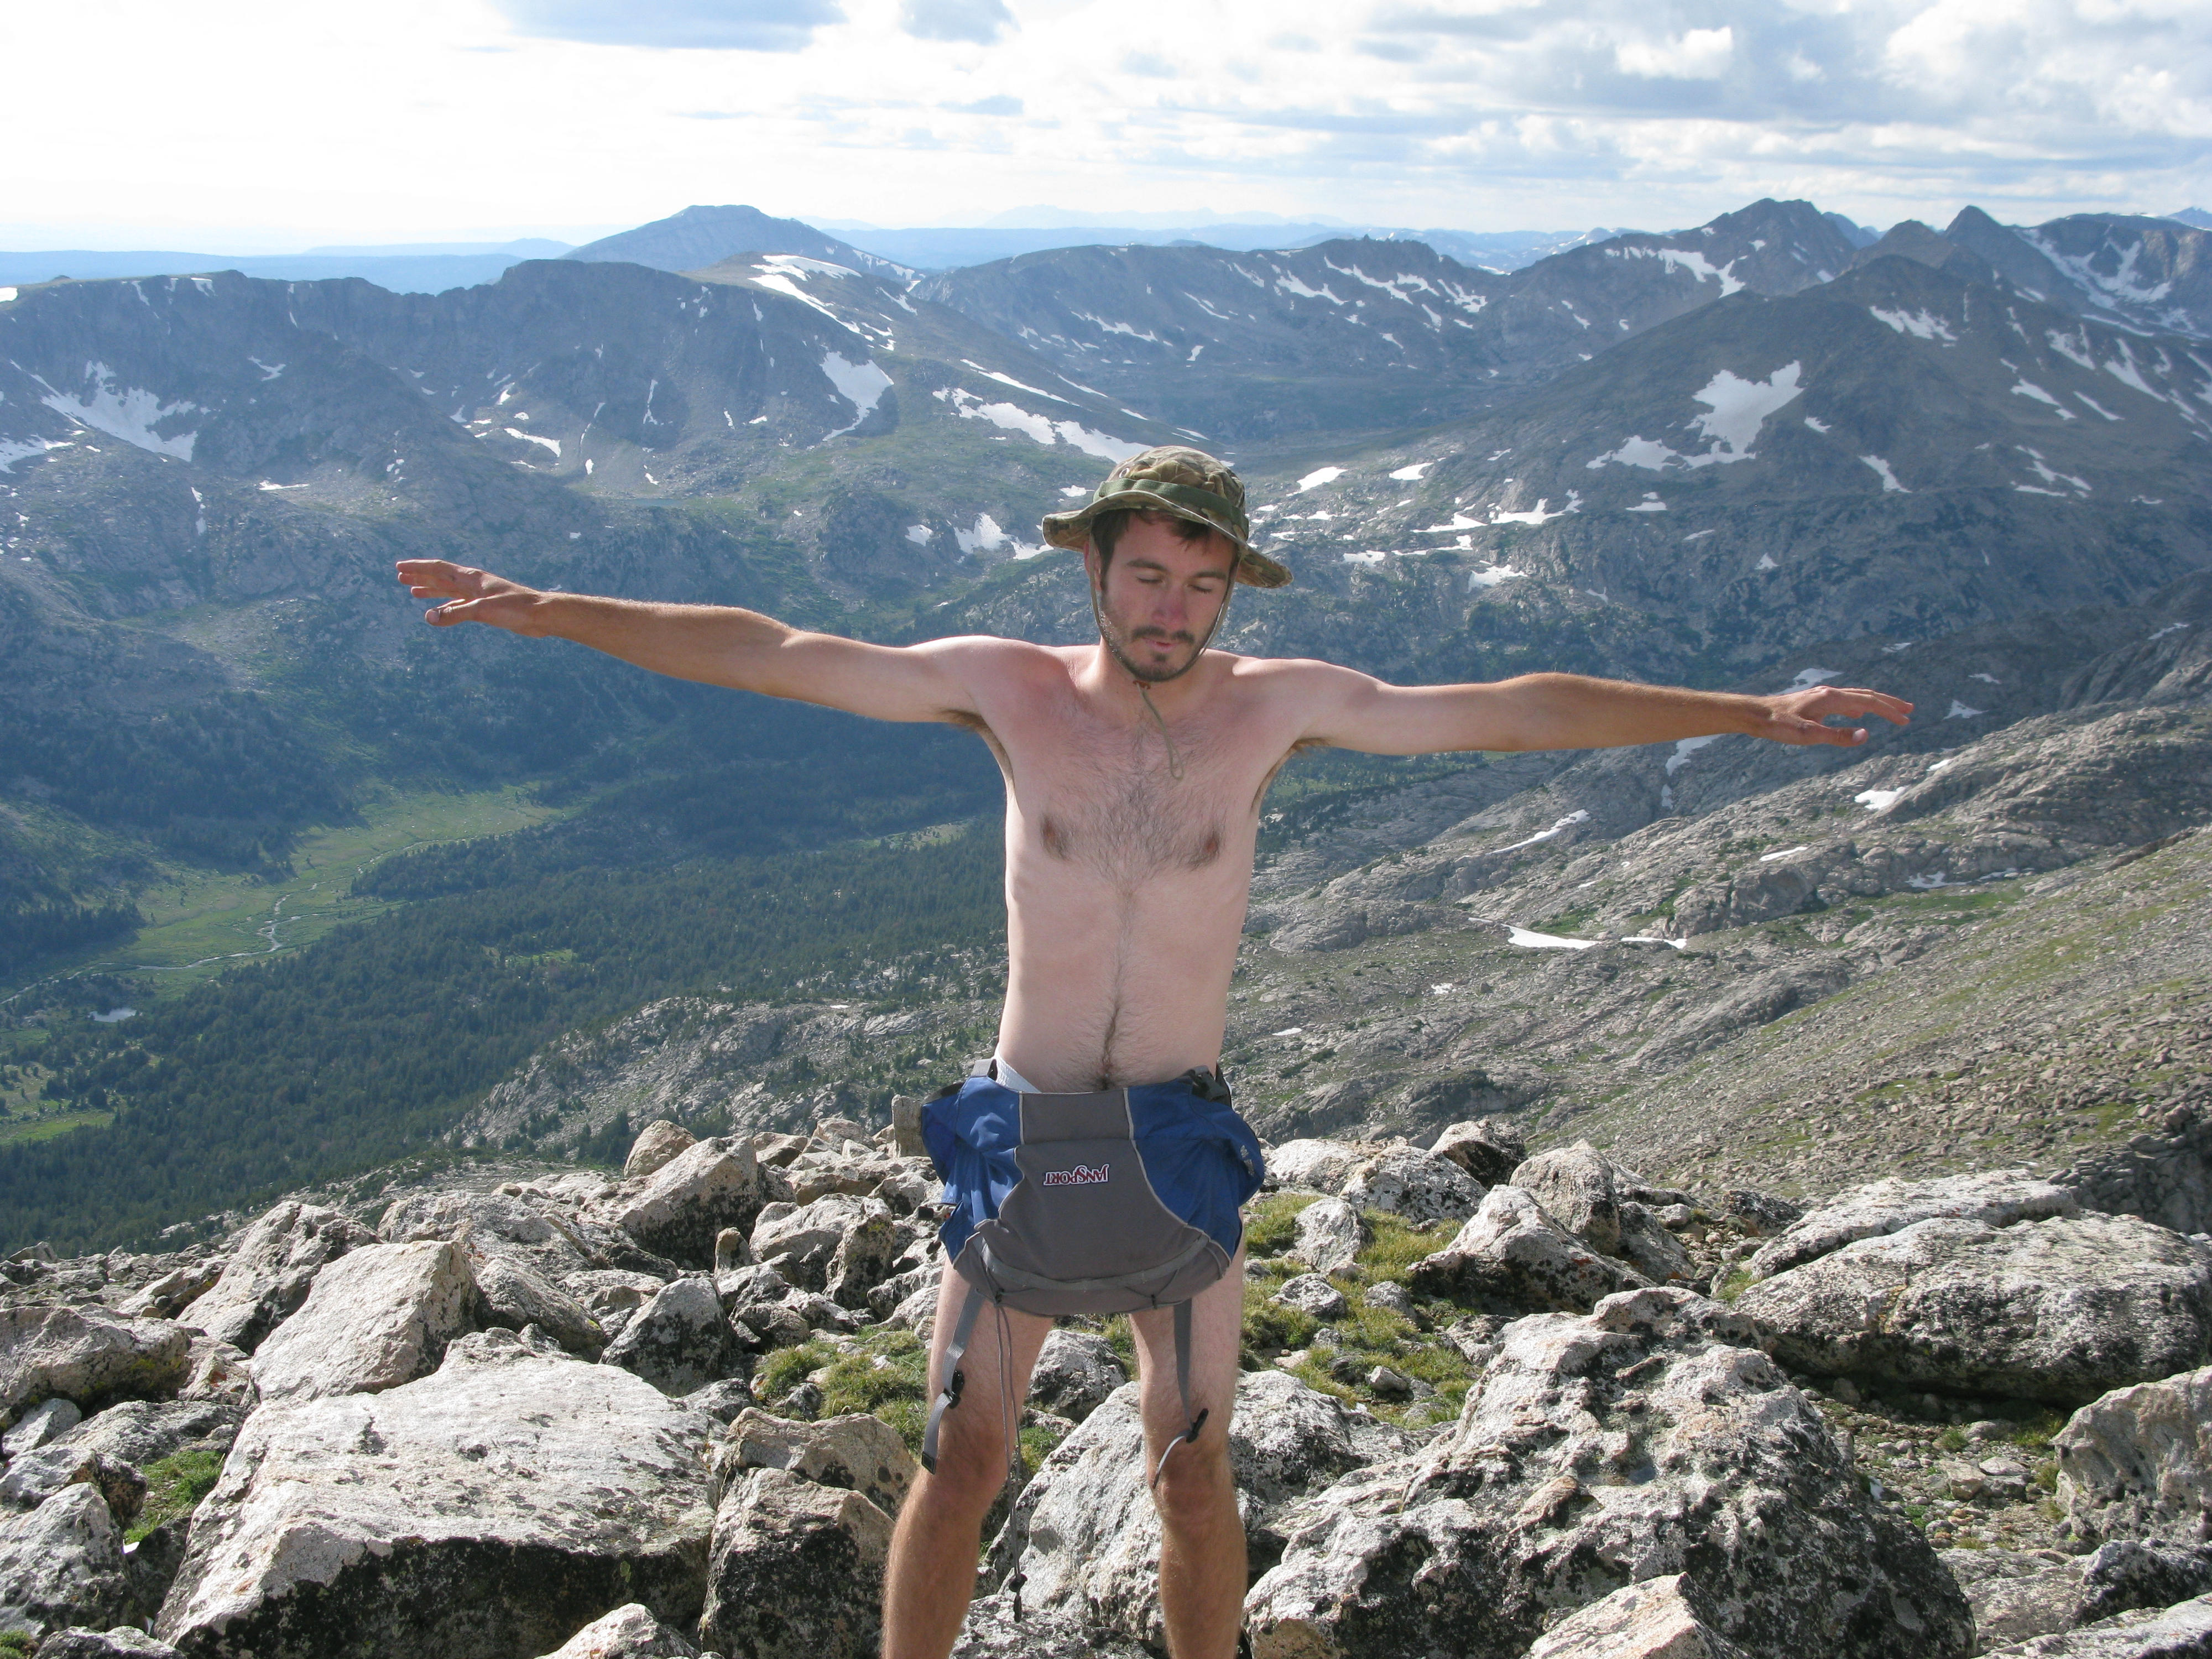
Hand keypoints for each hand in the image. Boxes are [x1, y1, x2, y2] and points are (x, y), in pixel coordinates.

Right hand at [395, 559, 545, 632]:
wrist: (541, 615)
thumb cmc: (516, 608)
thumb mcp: (483, 610)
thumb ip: (456, 613)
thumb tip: (429, 617)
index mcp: (472, 578)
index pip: (439, 569)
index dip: (418, 567)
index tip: (400, 566)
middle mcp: (473, 584)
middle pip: (440, 578)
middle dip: (420, 577)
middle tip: (400, 577)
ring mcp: (479, 595)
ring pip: (448, 591)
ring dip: (431, 591)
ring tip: (412, 592)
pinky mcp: (486, 608)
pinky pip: (459, 605)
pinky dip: (447, 607)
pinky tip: (439, 612)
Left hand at [1754, 685, 1913, 746]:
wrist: (1754, 715)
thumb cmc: (1779, 725)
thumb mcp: (1809, 735)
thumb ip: (1838, 736)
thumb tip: (1867, 735)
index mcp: (1831, 699)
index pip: (1868, 702)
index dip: (1889, 710)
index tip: (1906, 719)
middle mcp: (1829, 693)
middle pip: (1866, 695)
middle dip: (1888, 703)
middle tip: (1909, 710)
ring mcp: (1821, 697)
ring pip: (1855, 697)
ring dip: (1874, 703)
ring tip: (1890, 711)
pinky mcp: (1814, 703)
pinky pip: (1843, 702)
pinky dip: (1857, 706)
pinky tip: (1857, 713)